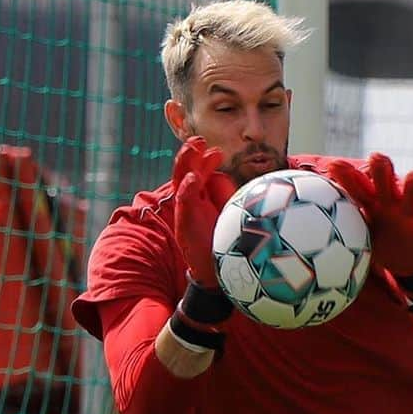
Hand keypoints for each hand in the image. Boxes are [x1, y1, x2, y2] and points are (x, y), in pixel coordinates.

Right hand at [172, 136, 235, 287]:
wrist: (217, 273)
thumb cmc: (225, 243)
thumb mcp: (231, 214)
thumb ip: (228, 197)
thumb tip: (231, 178)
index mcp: (203, 197)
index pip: (201, 172)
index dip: (205, 159)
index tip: (216, 150)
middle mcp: (193, 201)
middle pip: (187, 171)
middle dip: (191, 153)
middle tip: (200, 139)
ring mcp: (187, 211)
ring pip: (181, 180)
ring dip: (186, 162)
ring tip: (193, 147)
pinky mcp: (184, 223)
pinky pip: (184, 202)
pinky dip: (187, 188)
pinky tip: (193, 179)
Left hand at [325, 153, 412, 276]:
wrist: (405, 263)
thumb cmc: (379, 244)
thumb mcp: (359, 236)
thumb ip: (341, 230)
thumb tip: (304, 239)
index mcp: (371, 202)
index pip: (357, 184)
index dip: (347, 174)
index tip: (335, 166)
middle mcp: (390, 201)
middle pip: (385, 175)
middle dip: (381, 165)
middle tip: (377, 159)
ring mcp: (409, 213)